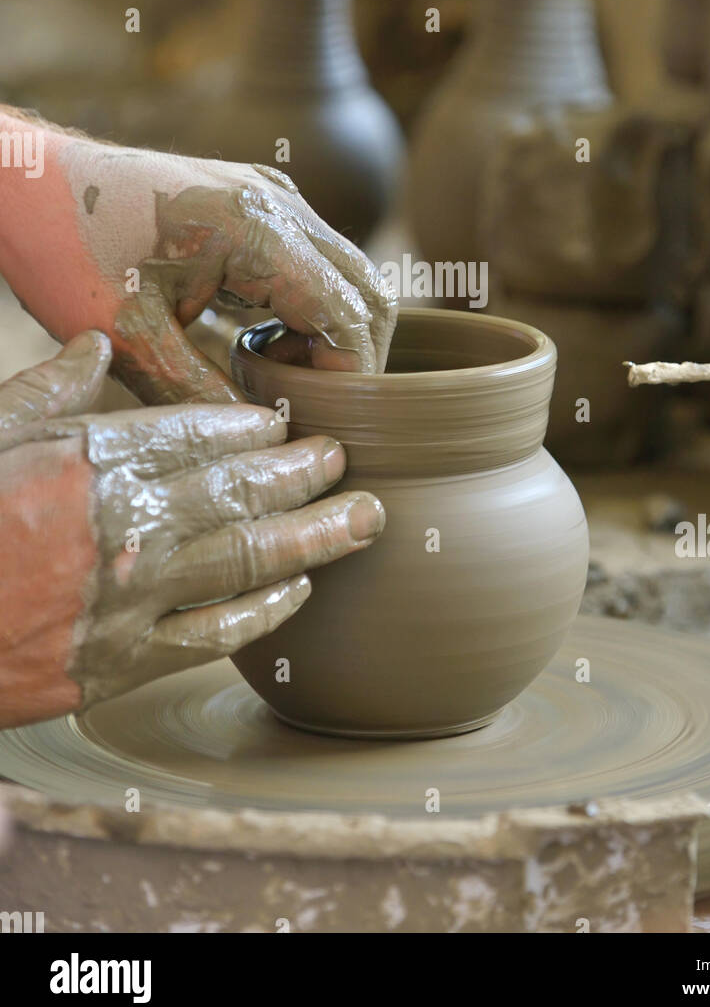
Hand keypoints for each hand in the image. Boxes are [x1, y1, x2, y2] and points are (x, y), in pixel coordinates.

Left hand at [0, 109, 396, 404]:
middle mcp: (280, 202)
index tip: (324, 425)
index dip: (350, 380)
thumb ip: (204, 393)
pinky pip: (316, 261)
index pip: (351, 316)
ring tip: (281, 383)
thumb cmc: (67, 250)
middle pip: (369, 293)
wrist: (26, 180)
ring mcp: (273, 194)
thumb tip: (271, 440)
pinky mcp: (259, 200)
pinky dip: (310, 310)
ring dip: (332, 335)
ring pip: (348, 276)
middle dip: (353, 361)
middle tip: (314, 413)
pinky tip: (262, 345)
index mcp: (257, 229)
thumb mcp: (132, 339)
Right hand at [0, 333, 384, 726]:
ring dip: (315, 537)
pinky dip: (263, 613)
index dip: (255, 427)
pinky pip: (214, 635)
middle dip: (305, 473)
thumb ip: (46, 389)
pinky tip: (301, 593)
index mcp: (91, 460)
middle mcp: (125, 524)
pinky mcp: (119, 663)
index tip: (288, 420)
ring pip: (247, 560)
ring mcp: (129, 597)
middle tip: (348, 458)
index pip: (198, 434)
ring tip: (365, 519)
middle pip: (241, 491)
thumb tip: (95, 343)